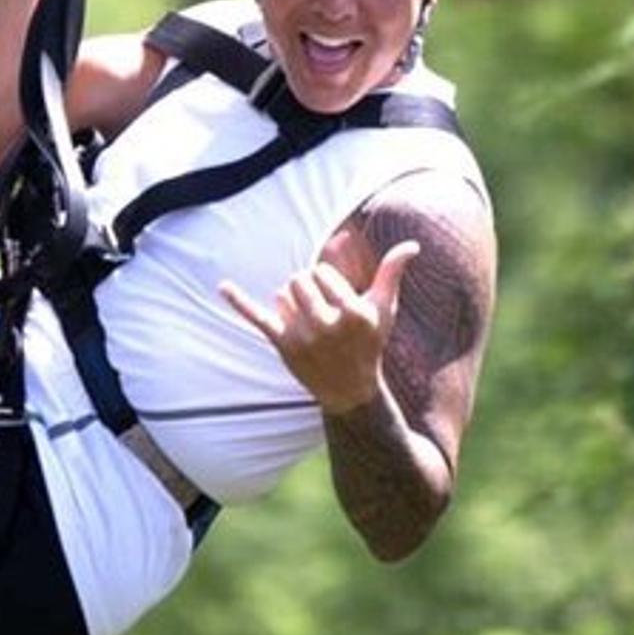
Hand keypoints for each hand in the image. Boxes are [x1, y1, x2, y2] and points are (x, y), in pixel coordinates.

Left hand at [220, 241, 419, 412]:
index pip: (322, 273)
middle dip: (307, 289)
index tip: (335, 299)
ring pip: (282, 294)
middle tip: (320, 310)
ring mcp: (303, 337)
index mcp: (354, 312)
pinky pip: (257, 318)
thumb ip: (392, 274)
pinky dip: (239, 302)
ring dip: (291, 302)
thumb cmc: (369, 343)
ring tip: (309, 322)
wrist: (350, 389)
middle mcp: (328, 325)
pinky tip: (223, 286)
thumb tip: (410, 244)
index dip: (326, 281)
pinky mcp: (283, 345)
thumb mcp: (384, 310)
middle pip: (299, 280)